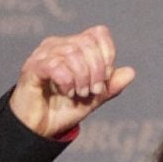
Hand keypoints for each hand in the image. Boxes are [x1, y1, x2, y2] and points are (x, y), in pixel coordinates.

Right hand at [9, 27, 135, 139]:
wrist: (38, 128)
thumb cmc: (62, 109)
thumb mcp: (93, 99)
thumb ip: (110, 86)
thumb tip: (130, 72)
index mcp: (73, 46)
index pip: (98, 33)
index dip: (107, 54)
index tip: (104, 78)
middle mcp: (57, 44)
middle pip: (88, 43)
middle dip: (97, 70)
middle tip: (92, 91)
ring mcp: (43, 54)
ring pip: (73, 53)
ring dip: (82, 78)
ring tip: (79, 93)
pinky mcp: (32, 67)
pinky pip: (56, 65)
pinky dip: (67, 81)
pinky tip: (66, 92)